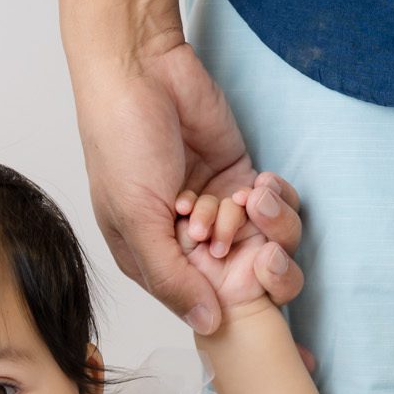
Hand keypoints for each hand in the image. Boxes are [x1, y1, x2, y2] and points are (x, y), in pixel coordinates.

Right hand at [69, 39, 302, 333]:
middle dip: (248, 265)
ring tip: (240, 200)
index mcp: (151, 259)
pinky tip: (257, 185)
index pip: (196, 302)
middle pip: (236, 279)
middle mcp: (184, 241)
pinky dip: (272, 200)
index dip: (224, 301)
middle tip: (239, 243)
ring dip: (258, 226)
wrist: (139, 69)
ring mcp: (214, 208)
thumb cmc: (120, 143)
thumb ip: (172, 277)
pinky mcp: (238, 176)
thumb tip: (207, 325)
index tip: (235, 286)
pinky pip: (272, 205)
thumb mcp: (139, 221)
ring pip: (260, 243)